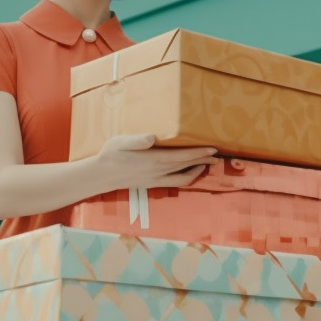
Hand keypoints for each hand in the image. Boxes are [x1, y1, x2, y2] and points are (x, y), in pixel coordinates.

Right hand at [94, 134, 221, 191]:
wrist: (102, 175)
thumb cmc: (111, 154)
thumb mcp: (120, 142)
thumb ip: (136, 140)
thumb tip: (152, 137)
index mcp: (154, 159)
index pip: (182, 156)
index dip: (199, 153)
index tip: (213, 148)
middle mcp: (159, 171)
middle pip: (187, 165)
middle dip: (204, 160)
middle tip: (218, 154)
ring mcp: (157, 179)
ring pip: (184, 175)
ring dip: (199, 169)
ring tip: (209, 163)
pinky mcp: (154, 183)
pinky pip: (176, 181)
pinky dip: (188, 176)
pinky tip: (191, 171)